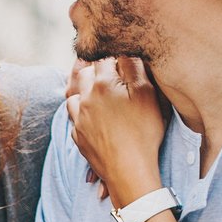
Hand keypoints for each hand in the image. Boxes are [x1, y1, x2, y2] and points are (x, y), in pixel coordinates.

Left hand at [65, 57, 167, 208]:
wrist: (129, 171)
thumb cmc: (143, 131)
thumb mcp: (147, 93)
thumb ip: (134, 67)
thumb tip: (125, 50)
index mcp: (102, 84)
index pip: (103, 59)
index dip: (114, 58)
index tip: (122, 62)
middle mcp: (85, 99)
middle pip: (84, 75)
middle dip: (96, 72)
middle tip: (112, 77)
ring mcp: (79, 120)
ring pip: (74, 97)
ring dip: (85, 93)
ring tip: (100, 98)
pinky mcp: (78, 138)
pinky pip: (76, 120)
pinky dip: (83, 116)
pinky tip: (95, 121)